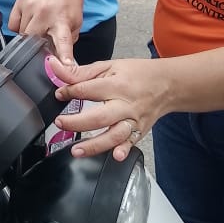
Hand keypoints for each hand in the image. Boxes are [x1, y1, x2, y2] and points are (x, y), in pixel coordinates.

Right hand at [8, 0, 83, 64]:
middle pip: (32, 41)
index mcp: (63, 20)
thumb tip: (59, 61)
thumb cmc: (68, 0)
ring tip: (39, 23)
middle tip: (45, 36)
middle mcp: (45, 13)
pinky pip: (13, 25)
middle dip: (37, 44)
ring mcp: (30, 7)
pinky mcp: (20, 2)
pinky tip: (29, 18)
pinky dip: (19, 26)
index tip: (63, 66)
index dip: (62, 55)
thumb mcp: (76, 21)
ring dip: (29, 35)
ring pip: (21, 34)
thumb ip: (68, 41)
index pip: (62, 41)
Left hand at [49, 55, 163, 161]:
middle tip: (60, 123)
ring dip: (95, 145)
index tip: (59, 94)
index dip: (70, 92)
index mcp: (117, 85)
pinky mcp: (139, 132)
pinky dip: (123, 150)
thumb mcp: (109, 66)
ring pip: (114, 135)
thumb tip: (55, 68)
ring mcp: (133, 120)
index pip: (88, 90)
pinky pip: (131, 143)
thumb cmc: (137, 74)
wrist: (168, 84)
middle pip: (100, 117)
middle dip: (77, 123)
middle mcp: (126, 104)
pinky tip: (115, 156)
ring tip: (77, 150)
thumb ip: (81, 72)